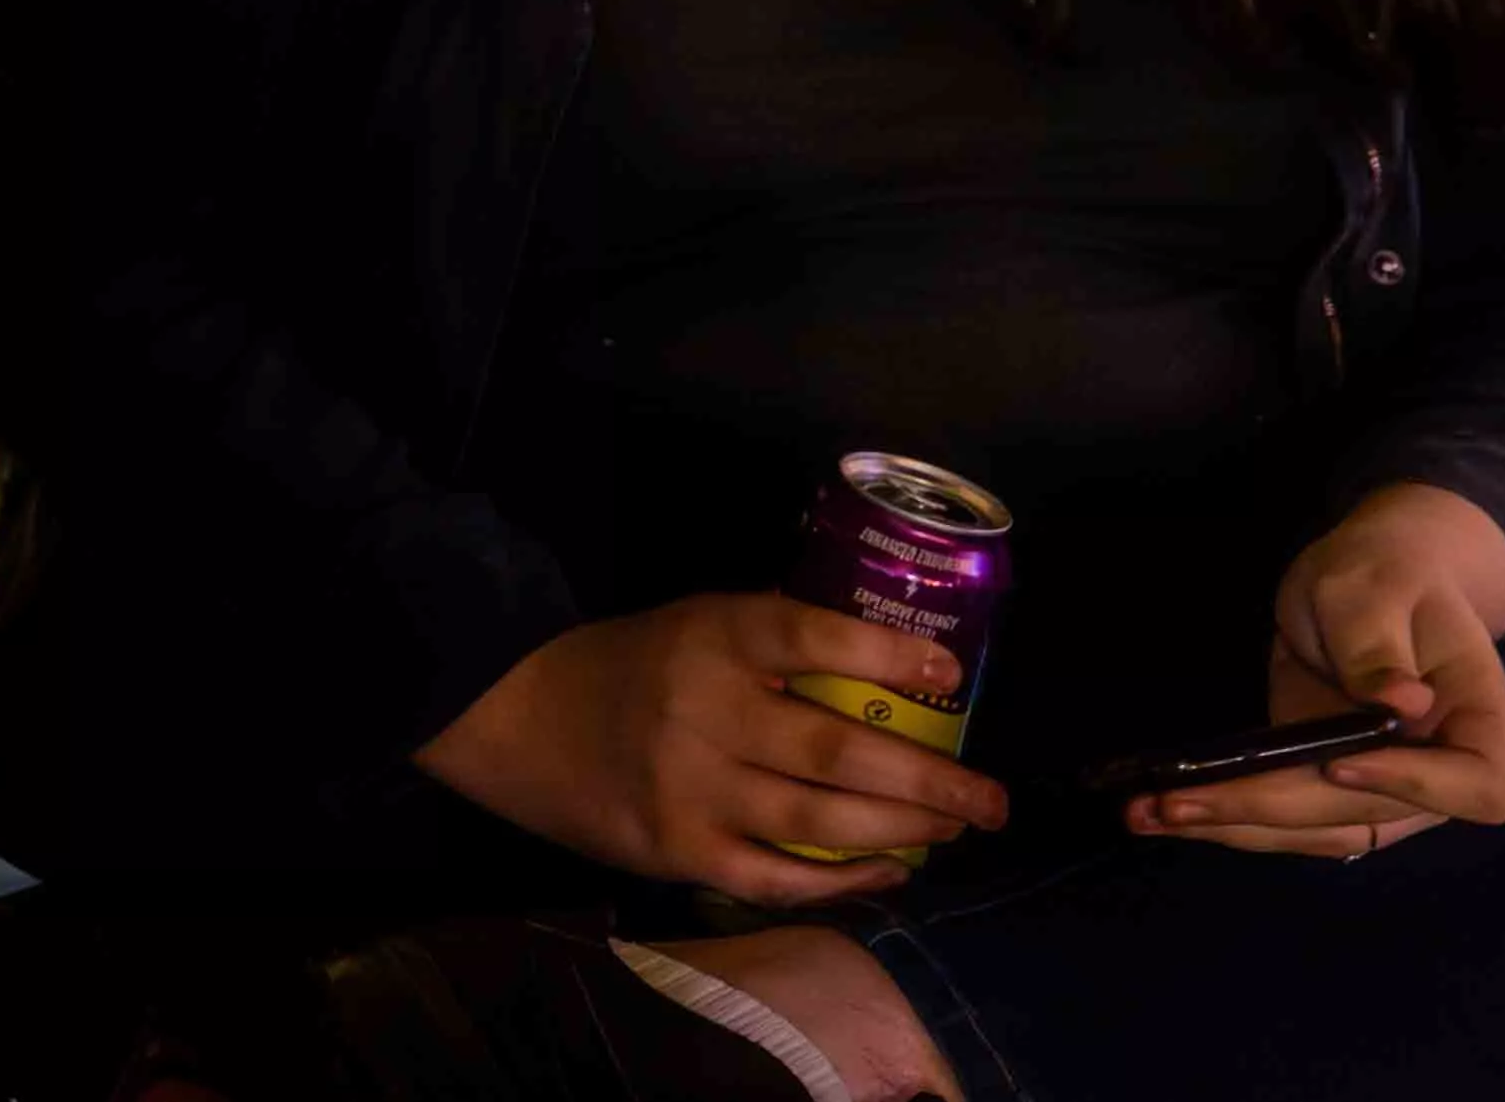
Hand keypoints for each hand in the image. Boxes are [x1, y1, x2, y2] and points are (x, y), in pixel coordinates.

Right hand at [414, 594, 1006, 902]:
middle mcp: (703, 711)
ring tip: (954, 832)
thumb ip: (770, 643)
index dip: (883, 651)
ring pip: (818, 822)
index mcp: (709, 637)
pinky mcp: (676, 849)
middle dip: (929, 780)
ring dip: (901, 833)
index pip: (808, 635)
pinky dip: (842, 881)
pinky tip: (887, 872)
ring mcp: (689, 788)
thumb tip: (883, 663)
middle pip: (836, 750)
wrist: (512, 717)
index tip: (949, 666)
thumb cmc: (623, 665)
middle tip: (992, 800)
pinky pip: (776, 878)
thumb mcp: (690, 624)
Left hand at [1144, 483, 1504, 858]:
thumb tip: (1402, 704)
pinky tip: (1160, 808)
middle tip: (1179, 802)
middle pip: (1368, 816)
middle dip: (1271, 811)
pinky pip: (1286, 814)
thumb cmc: (1387, 573)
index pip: (1480, 786)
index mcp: (1480, 722)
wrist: (1372, 581)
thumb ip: (1379, 643)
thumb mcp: (1377, 587)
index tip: (1340, 764)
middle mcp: (1438, 772)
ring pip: (1319, 830)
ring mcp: (1382, 788)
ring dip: (1235, 828)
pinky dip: (1228, 814)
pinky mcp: (1327, 783)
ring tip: (1148, 815)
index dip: (1416, 786)